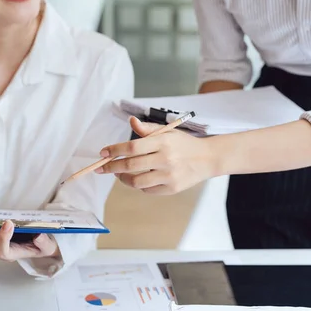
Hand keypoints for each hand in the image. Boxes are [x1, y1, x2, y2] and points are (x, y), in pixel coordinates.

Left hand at [96, 117, 219, 194]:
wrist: (207, 158)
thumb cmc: (183, 144)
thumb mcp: (168, 131)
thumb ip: (148, 129)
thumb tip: (131, 121)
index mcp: (163, 142)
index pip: (132, 147)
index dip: (114, 150)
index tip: (103, 153)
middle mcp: (165, 159)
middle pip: (130, 165)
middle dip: (112, 167)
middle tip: (103, 167)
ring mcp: (169, 176)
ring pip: (136, 181)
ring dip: (123, 178)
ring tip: (120, 174)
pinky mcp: (172, 189)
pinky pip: (147, 190)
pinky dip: (139, 185)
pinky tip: (138, 178)